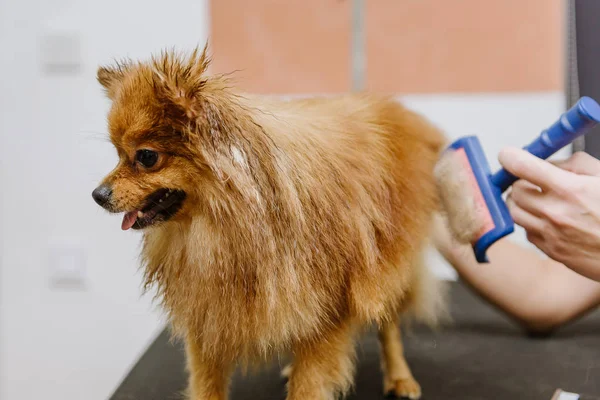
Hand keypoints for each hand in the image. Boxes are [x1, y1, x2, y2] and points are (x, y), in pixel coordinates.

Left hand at [499, 148, 599, 281]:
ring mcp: (551, 235)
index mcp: (570, 190)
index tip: (508, 155)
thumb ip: (574, 165)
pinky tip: (552, 220)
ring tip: (540, 199)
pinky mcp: (551, 251)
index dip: (510, 157)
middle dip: (520, 181)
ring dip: (521, 202)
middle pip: (514, 190)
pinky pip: (527, 231)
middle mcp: (555, 213)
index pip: (523, 167)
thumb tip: (547, 162)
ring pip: (514, 211)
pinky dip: (532, 222)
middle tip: (533, 180)